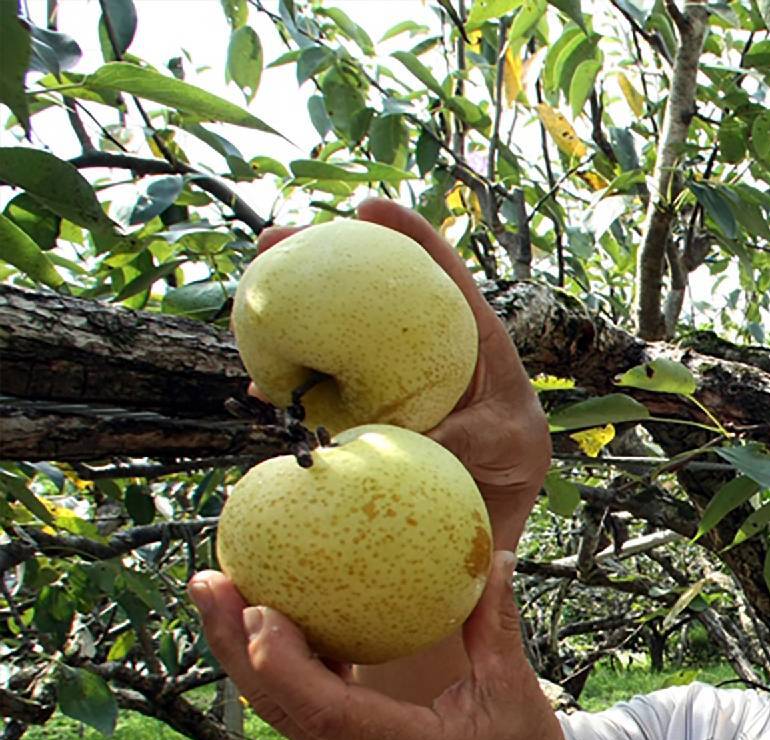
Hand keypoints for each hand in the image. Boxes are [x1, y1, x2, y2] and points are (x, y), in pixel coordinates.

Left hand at [188, 553, 584, 739]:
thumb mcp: (516, 692)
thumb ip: (494, 625)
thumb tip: (491, 557)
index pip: (326, 710)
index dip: (284, 662)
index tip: (256, 608)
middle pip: (279, 707)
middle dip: (232, 643)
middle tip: (206, 580)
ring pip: (282, 713)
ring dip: (246, 656)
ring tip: (220, 592)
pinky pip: (303, 719)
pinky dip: (282, 674)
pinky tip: (272, 627)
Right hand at [251, 198, 551, 550]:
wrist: (492, 498)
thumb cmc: (513, 457)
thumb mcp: (505, 442)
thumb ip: (471, 434)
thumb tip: (422, 441)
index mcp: (469, 335)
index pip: (442, 273)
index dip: (408, 234)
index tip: (368, 207)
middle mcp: (421, 343)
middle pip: (373, 286)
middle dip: (321, 255)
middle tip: (274, 240)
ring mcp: (387, 370)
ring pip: (336, 329)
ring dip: (292, 308)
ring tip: (252, 290)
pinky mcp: (363, 405)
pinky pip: (323, 388)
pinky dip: (291, 383)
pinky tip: (259, 385)